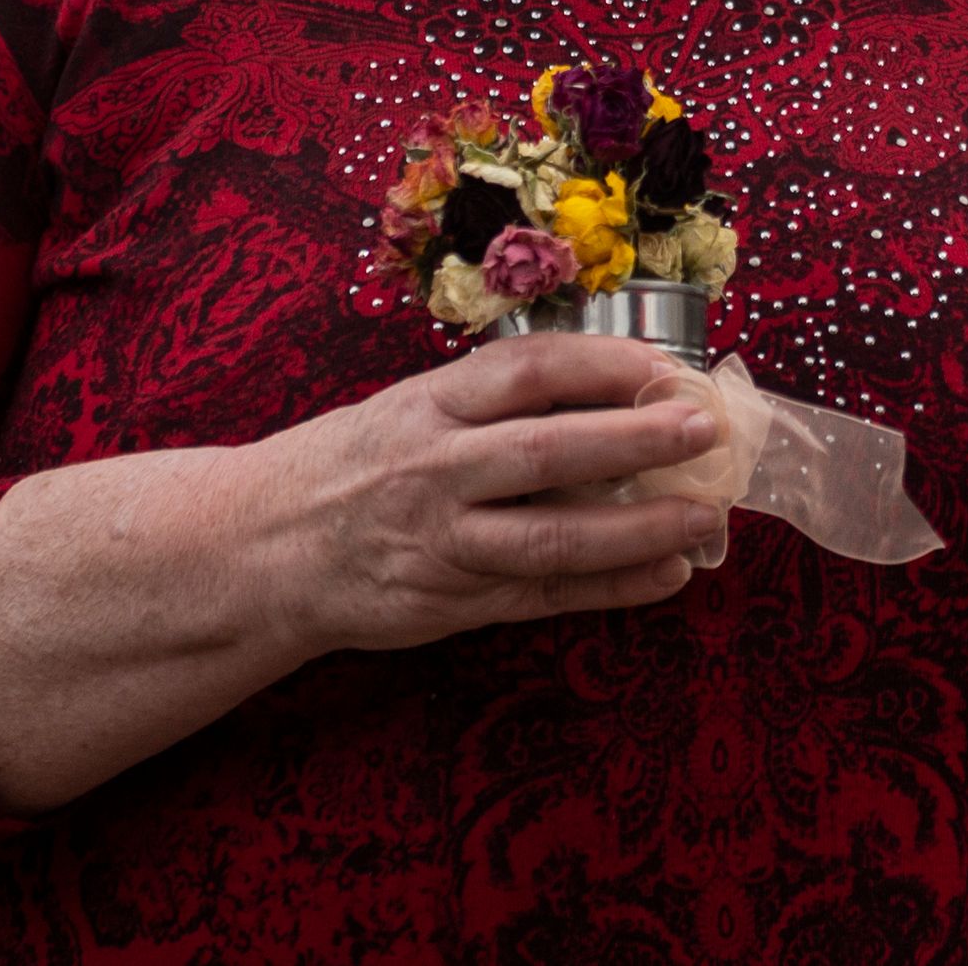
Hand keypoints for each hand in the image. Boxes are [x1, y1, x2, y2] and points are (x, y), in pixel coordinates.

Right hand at [263, 334, 731, 652]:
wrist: (262, 547)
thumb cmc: (354, 465)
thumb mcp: (409, 409)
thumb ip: (492, 404)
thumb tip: (614, 389)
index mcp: (429, 404)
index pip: (529, 370)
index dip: (604, 364)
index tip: (668, 365)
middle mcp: (436, 469)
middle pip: (549, 451)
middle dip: (636, 439)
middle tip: (705, 429)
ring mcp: (443, 542)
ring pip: (554, 536)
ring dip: (639, 527)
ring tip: (703, 515)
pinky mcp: (450, 603)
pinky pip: (545, 594)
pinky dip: (611, 586)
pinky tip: (665, 574)